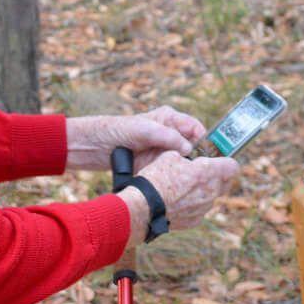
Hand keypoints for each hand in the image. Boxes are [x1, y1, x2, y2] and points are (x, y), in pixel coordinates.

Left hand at [65, 106, 206, 170]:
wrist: (94, 146)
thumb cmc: (119, 130)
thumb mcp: (145, 130)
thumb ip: (167, 136)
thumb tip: (188, 149)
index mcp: (170, 119)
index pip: (196, 128)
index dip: (205, 141)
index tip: (209, 156)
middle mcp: (170, 133)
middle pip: (193, 147)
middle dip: (198, 159)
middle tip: (203, 172)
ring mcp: (162, 150)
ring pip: (183, 161)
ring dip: (186, 169)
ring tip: (190, 180)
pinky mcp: (155, 164)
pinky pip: (171, 171)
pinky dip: (174, 177)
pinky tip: (177, 184)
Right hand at [119, 151, 239, 247]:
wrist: (144, 207)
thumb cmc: (156, 179)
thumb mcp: (171, 156)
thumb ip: (188, 156)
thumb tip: (190, 156)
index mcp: (208, 173)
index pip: (232, 166)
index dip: (226, 161)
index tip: (218, 159)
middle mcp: (210, 192)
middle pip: (225, 182)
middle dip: (216, 175)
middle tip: (201, 170)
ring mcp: (203, 208)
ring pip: (211, 196)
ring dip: (203, 190)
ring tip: (184, 186)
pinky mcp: (194, 221)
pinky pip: (200, 208)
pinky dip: (193, 203)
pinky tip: (178, 199)